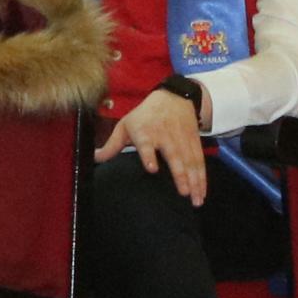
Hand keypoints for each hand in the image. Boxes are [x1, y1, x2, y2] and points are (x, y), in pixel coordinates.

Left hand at [94, 88, 207, 205]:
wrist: (174, 98)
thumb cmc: (145, 115)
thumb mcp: (126, 125)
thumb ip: (112, 145)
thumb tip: (94, 158)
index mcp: (146, 133)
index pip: (147, 145)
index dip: (149, 156)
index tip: (152, 168)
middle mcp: (166, 137)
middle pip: (175, 157)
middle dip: (181, 175)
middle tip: (184, 192)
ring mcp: (183, 141)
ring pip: (191, 162)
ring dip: (195, 181)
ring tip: (196, 199)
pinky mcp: (195, 143)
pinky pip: (200, 162)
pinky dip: (202, 178)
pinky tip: (202, 192)